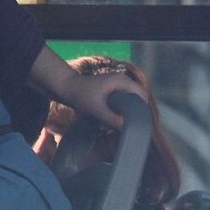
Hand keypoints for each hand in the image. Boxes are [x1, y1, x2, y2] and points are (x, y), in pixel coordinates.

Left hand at [29, 48, 149, 127]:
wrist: (67, 88)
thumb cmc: (81, 96)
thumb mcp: (97, 110)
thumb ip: (112, 119)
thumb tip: (127, 129)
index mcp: (121, 81)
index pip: (141, 94)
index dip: (143, 109)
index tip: (139, 123)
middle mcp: (123, 81)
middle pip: (137, 100)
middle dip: (133, 114)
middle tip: (126, 127)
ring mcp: (118, 86)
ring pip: (130, 103)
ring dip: (124, 114)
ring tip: (112, 125)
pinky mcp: (113, 92)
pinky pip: (122, 104)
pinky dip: (117, 113)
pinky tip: (106, 122)